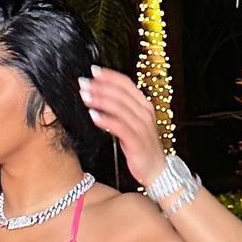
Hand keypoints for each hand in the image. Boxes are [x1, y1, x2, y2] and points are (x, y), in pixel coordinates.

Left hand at [77, 65, 166, 188]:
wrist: (156, 170)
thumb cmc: (142, 148)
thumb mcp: (134, 124)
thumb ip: (122, 110)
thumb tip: (103, 97)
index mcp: (144, 105)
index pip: (126, 83)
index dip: (109, 76)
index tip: (94, 72)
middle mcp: (144, 112)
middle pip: (120, 93)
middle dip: (100, 86)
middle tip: (84, 84)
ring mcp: (141, 126)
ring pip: (118, 107)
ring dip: (100, 99)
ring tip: (85, 96)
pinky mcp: (136, 140)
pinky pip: (119, 126)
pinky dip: (105, 119)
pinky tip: (93, 115)